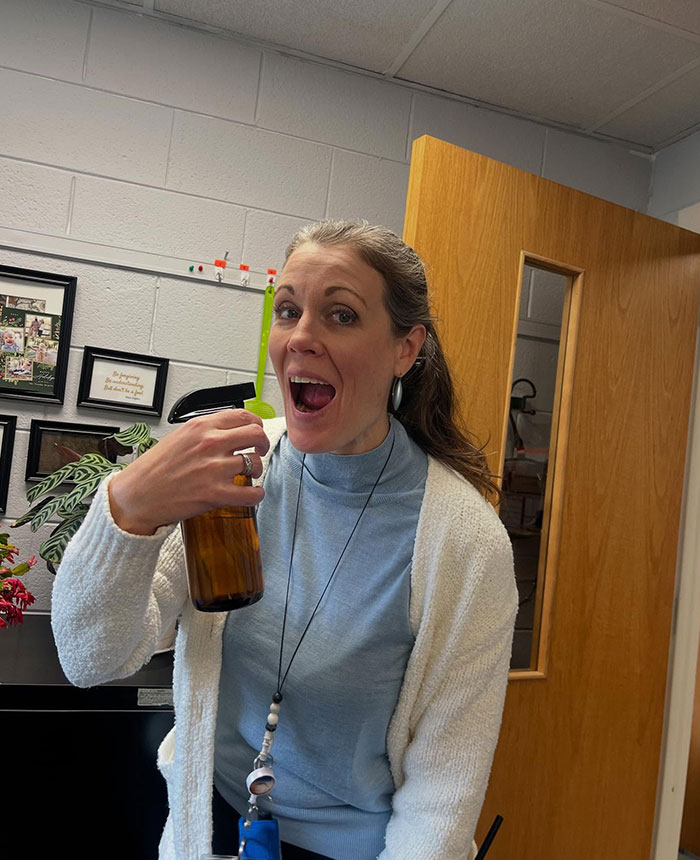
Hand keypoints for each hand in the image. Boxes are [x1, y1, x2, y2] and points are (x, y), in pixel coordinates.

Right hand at [108, 410, 269, 534]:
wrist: (137, 496)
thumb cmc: (154, 469)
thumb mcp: (178, 436)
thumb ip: (205, 431)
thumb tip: (229, 430)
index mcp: (200, 427)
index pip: (243, 415)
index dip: (256, 423)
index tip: (256, 430)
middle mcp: (210, 444)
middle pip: (256, 434)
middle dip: (262, 443)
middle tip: (259, 449)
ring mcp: (214, 469)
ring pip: (255, 463)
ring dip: (257, 469)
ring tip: (249, 473)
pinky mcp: (215, 494)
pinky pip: (251, 493)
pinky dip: (257, 494)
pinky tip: (252, 493)